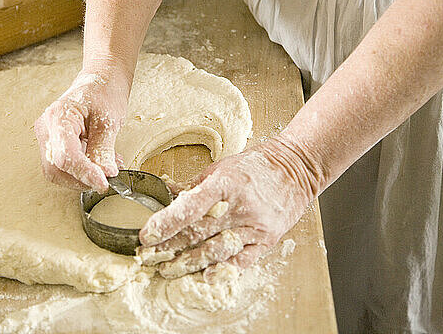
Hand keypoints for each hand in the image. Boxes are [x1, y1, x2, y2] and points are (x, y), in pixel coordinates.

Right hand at [34, 64, 131, 192]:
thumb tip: (105, 175)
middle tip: (107, 178)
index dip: (84, 174)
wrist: (101, 80)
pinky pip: (65, 165)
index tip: (104, 183)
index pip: (65, 157)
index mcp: (58, 118)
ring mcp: (49, 137)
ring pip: (59, 171)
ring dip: (84, 176)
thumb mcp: (108, 122)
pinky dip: (84, 170)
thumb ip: (103, 150)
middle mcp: (47, 129)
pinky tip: (102, 162)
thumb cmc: (104, 92)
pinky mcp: (56, 143)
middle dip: (82, 179)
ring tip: (109, 166)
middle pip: (56, 169)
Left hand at [137, 137, 321, 280]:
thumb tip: (165, 195)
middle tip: (147, 258)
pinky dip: (221, 269)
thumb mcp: (221, 168)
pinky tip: (204, 275)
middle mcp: (240, 206)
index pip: (190, 208)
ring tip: (168, 269)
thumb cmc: (255, 166)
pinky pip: (242, 260)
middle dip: (169, 248)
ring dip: (189, 263)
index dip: (165, 224)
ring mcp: (254, 225)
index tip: (146, 236)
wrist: (296, 169)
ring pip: (216, 250)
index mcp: (225, 184)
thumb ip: (194, 186)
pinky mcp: (266, 239)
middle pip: (198, 233)